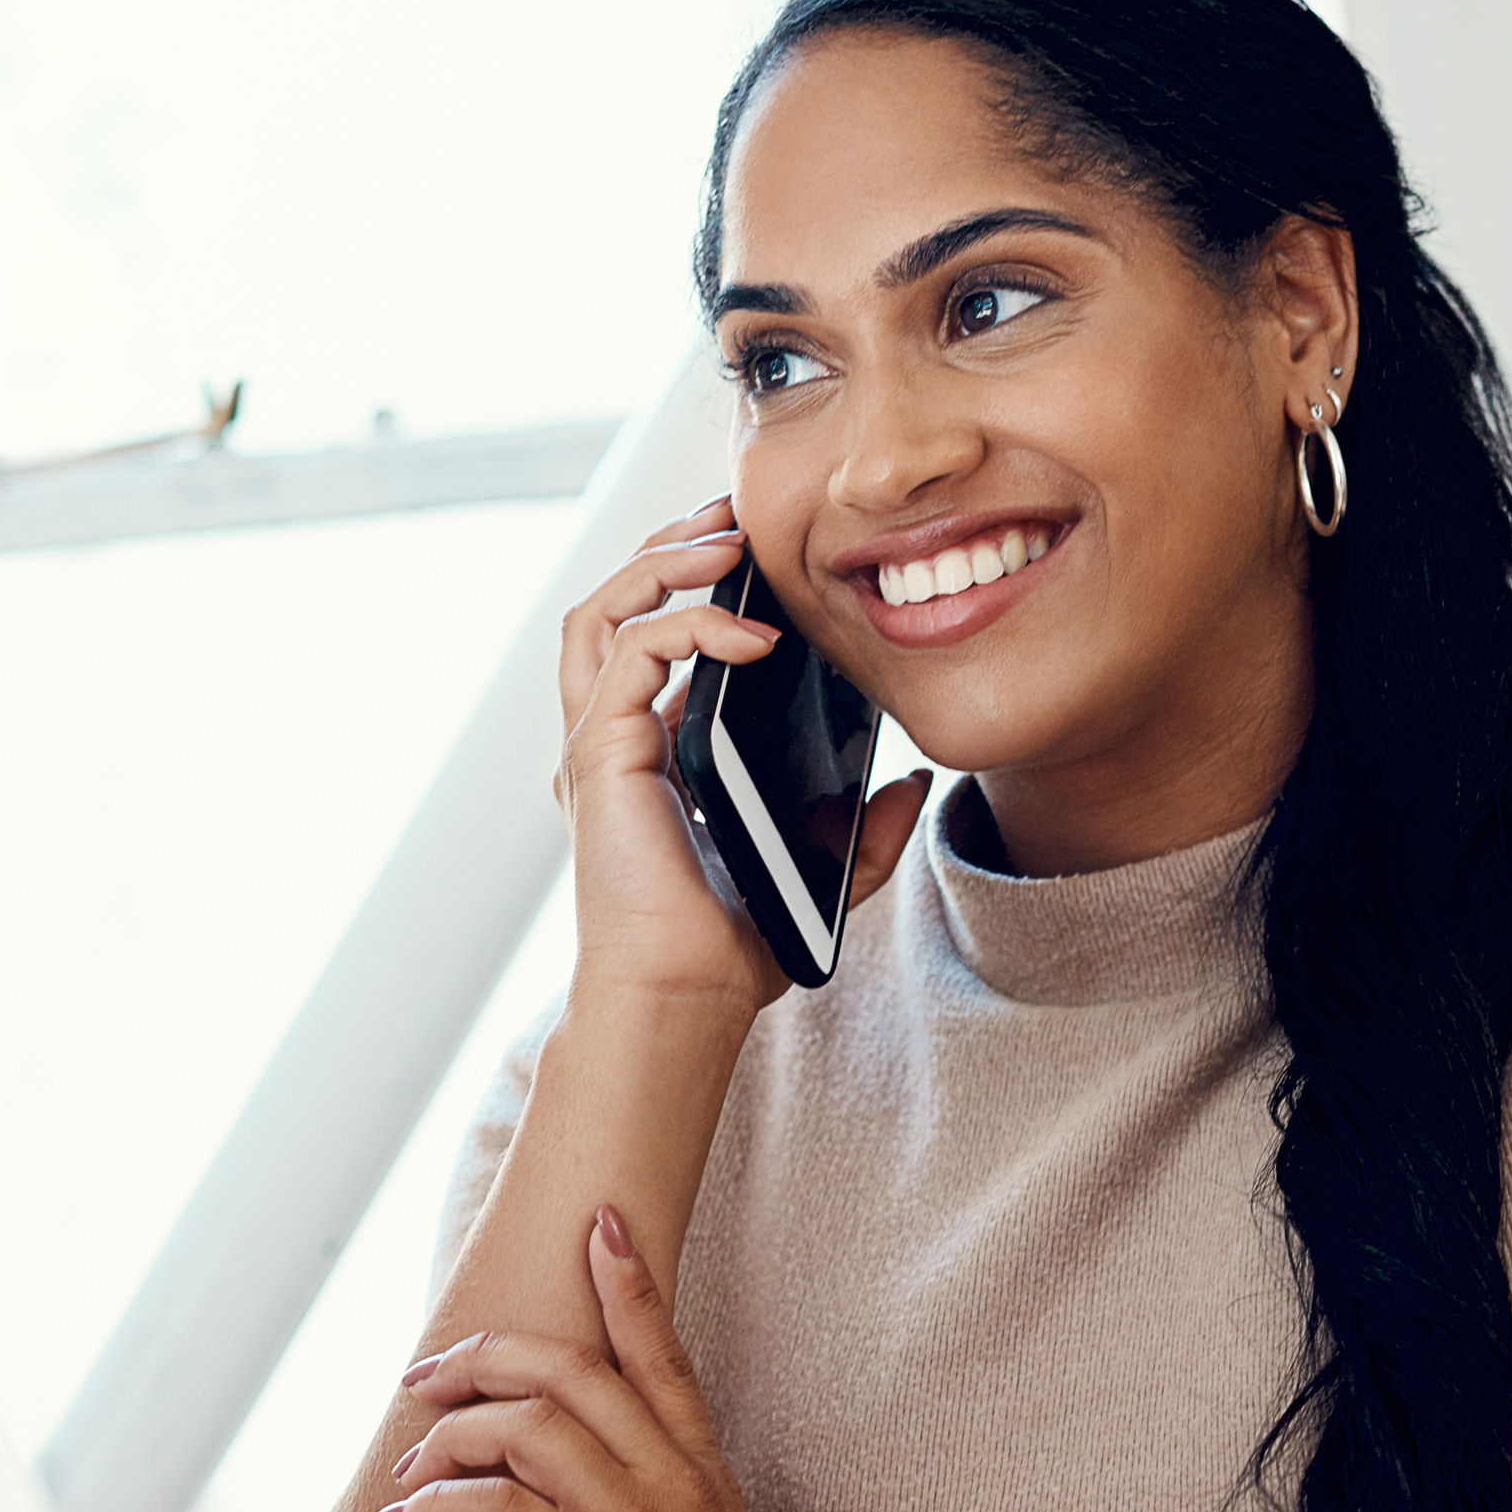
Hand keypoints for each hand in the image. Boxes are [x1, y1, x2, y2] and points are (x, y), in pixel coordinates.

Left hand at [368, 1205, 809, 1511]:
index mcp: (702, 1474)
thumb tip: (579, 1502)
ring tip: (408, 1472)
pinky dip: (439, 1507)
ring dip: (450, 1436)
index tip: (600, 1221)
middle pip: (573, 1371)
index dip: (629, 1284)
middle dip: (486, 1356)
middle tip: (428, 1376)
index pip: (663, 1356)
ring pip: (530, 1426)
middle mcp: (672, 1484)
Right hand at [557, 497, 930, 1017]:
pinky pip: (633, 652)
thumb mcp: (823, 874)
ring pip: (599, 610)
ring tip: (728, 544)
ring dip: (661, 562)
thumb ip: (866, 830)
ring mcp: (597, 744)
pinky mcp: (601, 754)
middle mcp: (611, 740)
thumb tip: (914, 783)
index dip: (696, 583)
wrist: (684, 997)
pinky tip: (752, 636)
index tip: (761, 554)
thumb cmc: (733, 946)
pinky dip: (689, 626)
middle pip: (613, 604)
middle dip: (670, 545)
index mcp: (650, 754)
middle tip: (735, 514)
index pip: (652, 637)